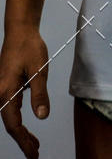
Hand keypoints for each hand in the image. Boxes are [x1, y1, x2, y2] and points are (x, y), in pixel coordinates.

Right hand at [0, 28, 49, 158]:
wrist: (20, 30)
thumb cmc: (29, 47)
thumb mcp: (39, 70)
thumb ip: (40, 94)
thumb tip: (42, 116)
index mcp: (6, 92)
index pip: (13, 125)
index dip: (24, 141)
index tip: (33, 154)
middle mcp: (0, 94)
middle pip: (10, 125)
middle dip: (22, 140)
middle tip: (35, 154)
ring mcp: (2, 90)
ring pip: (10, 118)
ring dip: (21, 132)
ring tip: (34, 144)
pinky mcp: (6, 87)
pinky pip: (10, 109)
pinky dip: (19, 120)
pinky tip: (28, 125)